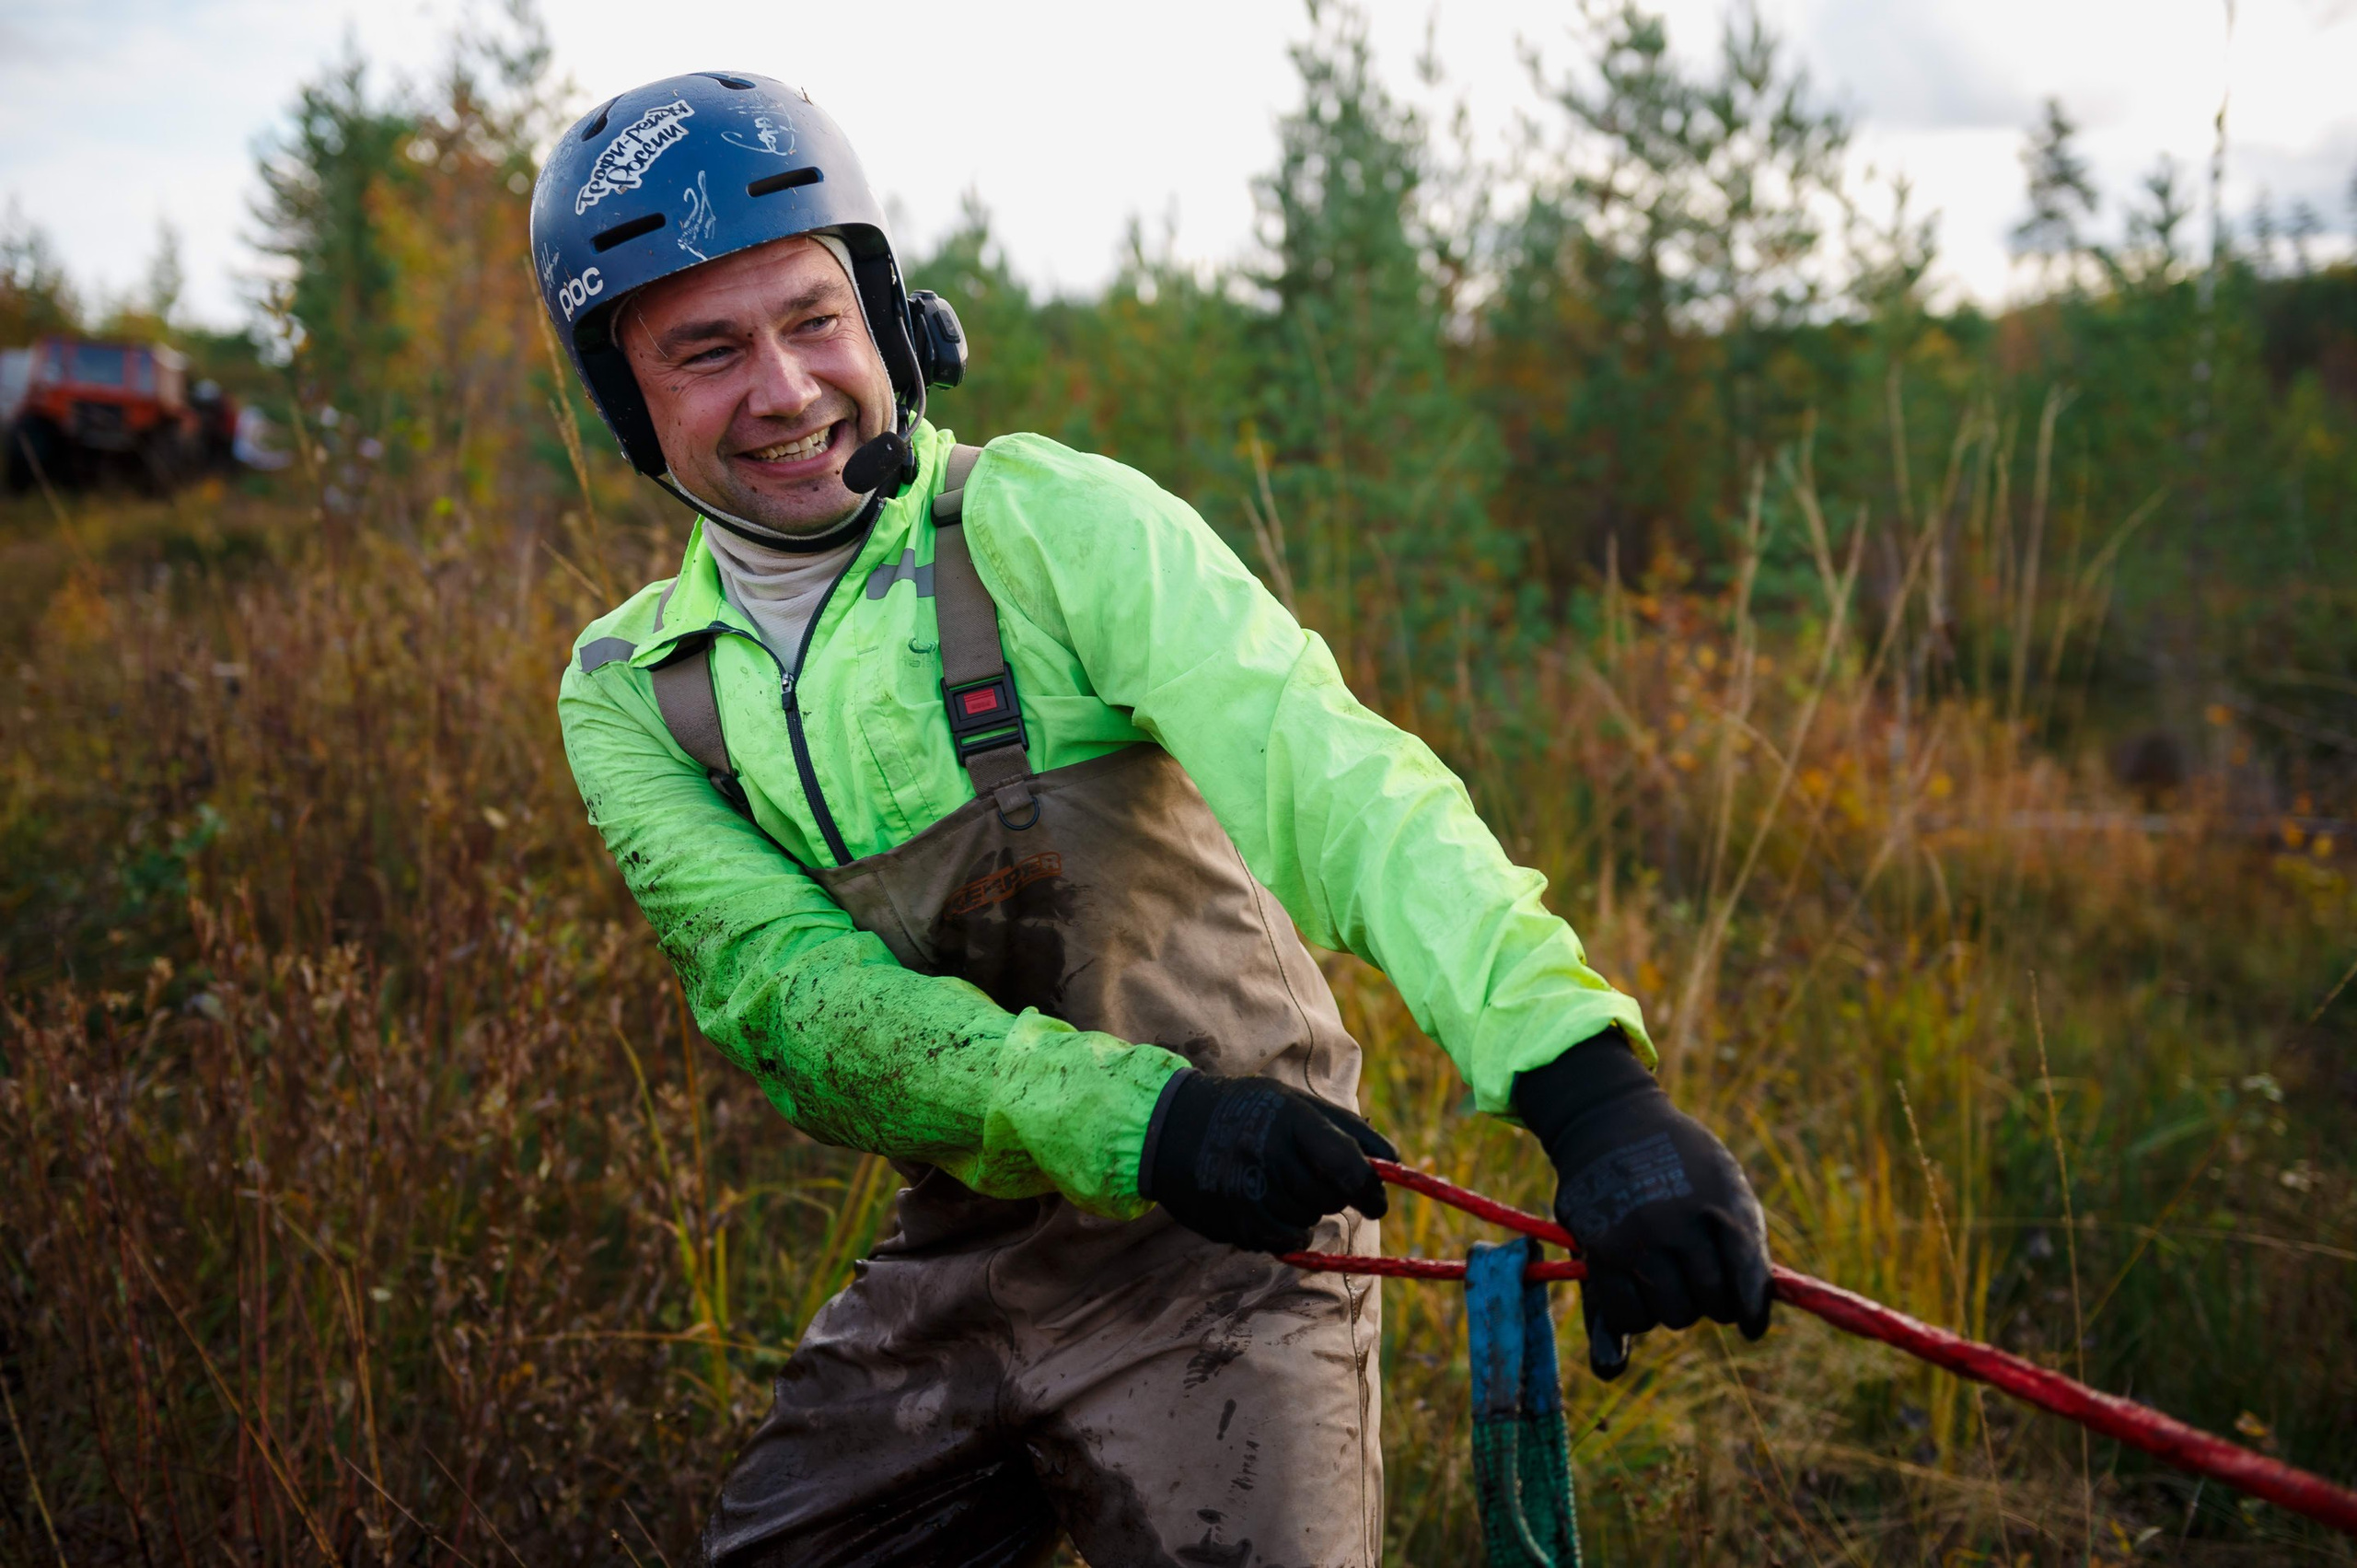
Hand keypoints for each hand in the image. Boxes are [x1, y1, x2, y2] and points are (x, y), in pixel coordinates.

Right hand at [1141, 1069, 1394, 1253]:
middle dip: (1334, 1192)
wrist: (1170, 1128)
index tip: (1378, 1200)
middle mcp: (1270, 1155)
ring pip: (1311, 1218)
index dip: (1371, 1189)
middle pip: (1332, 1196)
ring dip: (1307, 1207)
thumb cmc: (1247, 1111)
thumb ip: (1344, 1129)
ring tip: (1277, 1180)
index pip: (1348, 1165)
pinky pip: (1287, 1239)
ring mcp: (1251, 1191)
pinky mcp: (1237, 1221)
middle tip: (1310, 1175)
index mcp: (1291, 1119)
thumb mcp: (1292, 1101)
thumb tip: (1393, 1162)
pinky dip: (1288, 1228)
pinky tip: (1269, 1205)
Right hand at [1513, 1032, 1772, 1379]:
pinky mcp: (1598, 1251)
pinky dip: (1637, 1315)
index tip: (1750, 1327)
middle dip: (1713, 1302)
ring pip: (1672, 1315)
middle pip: (1712, 1304)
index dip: (1752, 1311)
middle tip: (1701, 1283)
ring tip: (1668, 1277)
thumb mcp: (1722, 1183)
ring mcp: (1636, 1240)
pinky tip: (1640, 1291)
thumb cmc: (1679, 1159)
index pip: (1746, 1280)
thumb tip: (1753, 1330)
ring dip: (1675, 1306)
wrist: (1609, 1118)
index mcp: (1721, 1205)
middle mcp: (1678, 1225)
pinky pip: (1625, 1315)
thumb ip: (1741, 1247)